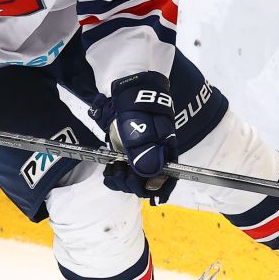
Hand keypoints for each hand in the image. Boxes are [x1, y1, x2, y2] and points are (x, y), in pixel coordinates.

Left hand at [89, 71, 177, 203]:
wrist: (127, 91)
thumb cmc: (137, 107)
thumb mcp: (140, 127)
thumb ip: (145, 151)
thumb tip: (151, 175)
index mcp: (166, 153)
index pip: (167, 181)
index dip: (154, 188)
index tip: (138, 184)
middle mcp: (156, 158)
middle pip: (147, 185)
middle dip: (132, 183)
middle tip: (120, 169)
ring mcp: (142, 157)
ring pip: (135, 181)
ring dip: (122, 180)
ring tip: (114, 168)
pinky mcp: (129, 155)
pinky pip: (124, 174)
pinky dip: (116, 175)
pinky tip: (110, 168)